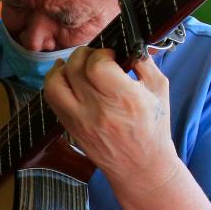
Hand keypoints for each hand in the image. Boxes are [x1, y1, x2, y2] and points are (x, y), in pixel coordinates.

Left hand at [43, 47, 177, 186]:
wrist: (140, 167)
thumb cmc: (153, 128)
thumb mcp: (159, 90)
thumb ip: (144, 62)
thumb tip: (128, 42)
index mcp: (125, 99)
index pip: (97, 65)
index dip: (101, 53)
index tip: (110, 56)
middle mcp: (99, 110)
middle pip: (74, 68)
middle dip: (84, 55)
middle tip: (95, 58)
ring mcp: (80, 121)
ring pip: (54, 83)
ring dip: (63, 67)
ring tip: (76, 65)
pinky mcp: (70, 127)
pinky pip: (51, 98)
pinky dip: (55, 82)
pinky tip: (66, 77)